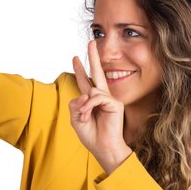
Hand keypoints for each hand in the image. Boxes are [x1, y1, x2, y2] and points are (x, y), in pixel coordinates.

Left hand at [69, 40, 131, 174]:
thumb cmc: (91, 135)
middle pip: (98, 72)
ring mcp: (110, 99)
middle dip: (93, 56)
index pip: (85, 81)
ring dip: (82, 106)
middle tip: (91, 42)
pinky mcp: (115, 104)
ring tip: (82, 117)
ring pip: (91, 91)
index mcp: (92, 100)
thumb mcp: (75, 118)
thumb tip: (84, 94)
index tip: (75, 57)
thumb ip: (75, 103)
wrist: (103, 148)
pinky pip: (97, 98)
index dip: (80, 69)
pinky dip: (88, 107)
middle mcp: (102, 97)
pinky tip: (87, 115)